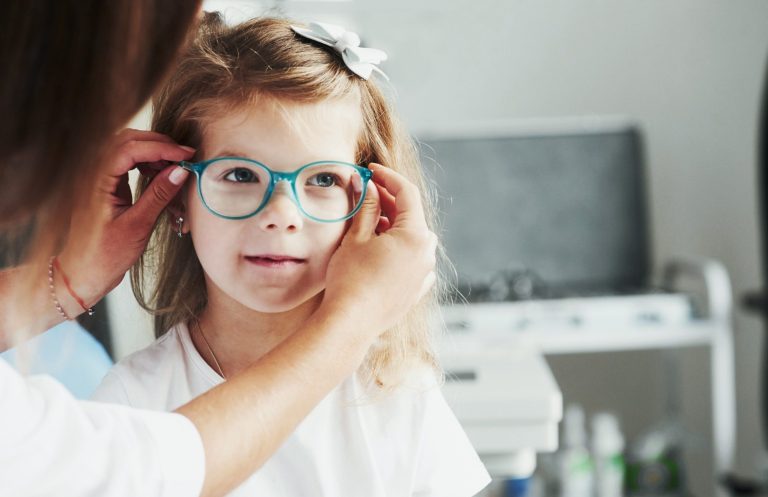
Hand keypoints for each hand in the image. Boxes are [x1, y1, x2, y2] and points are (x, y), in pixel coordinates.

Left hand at [56, 129, 193, 314]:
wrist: (84, 272)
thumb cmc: (106, 255)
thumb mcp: (138, 226)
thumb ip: (159, 195)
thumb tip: (181, 170)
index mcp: (97, 180)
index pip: (131, 149)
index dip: (162, 148)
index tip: (187, 155)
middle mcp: (94, 172)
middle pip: (127, 140)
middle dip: (158, 144)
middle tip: (184, 157)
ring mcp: (98, 177)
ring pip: (127, 148)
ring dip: (153, 152)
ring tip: (175, 168)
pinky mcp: (105, 184)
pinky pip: (126, 162)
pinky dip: (146, 163)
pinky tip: (160, 175)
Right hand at [321, 163, 436, 334]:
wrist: (350, 323)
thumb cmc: (351, 279)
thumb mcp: (356, 236)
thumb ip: (366, 206)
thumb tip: (367, 184)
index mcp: (416, 235)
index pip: (407, 193)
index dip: (388, 177)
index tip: (371, 170)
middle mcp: (426, 253)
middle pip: (411, 216)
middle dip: (389, 201)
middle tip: (365, 192)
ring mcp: (424, 273)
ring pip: (412, 238)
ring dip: (393, 226)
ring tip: (368, 222)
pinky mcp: (416, 289)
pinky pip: (412, 260)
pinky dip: (398, 249)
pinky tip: (379, 250)